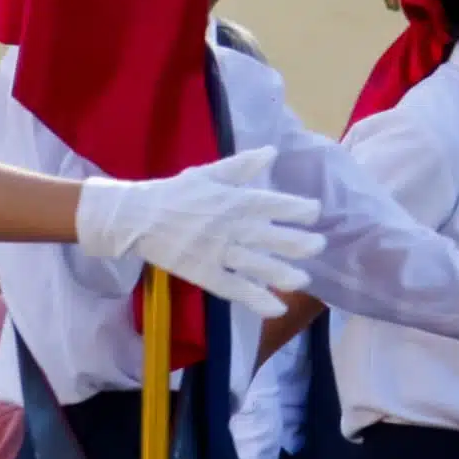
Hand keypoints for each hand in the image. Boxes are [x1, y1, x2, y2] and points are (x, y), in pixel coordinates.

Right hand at [73, 149, 325, 315]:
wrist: (138, 217)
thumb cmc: (176, 193)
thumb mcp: (209, 172)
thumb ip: (242, 166)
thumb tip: (272, 151)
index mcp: (233, 200)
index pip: (272, 203)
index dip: (297, 209)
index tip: (315, 212)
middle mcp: (230, 226)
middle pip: (271, 236)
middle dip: (299, 242)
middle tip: (320, 246)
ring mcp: (218, 252)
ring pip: (257, 264)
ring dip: (283, 272)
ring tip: (303, 279)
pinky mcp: (205, 273)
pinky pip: (235, 289)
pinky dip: (256, 299)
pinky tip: (276, 307)